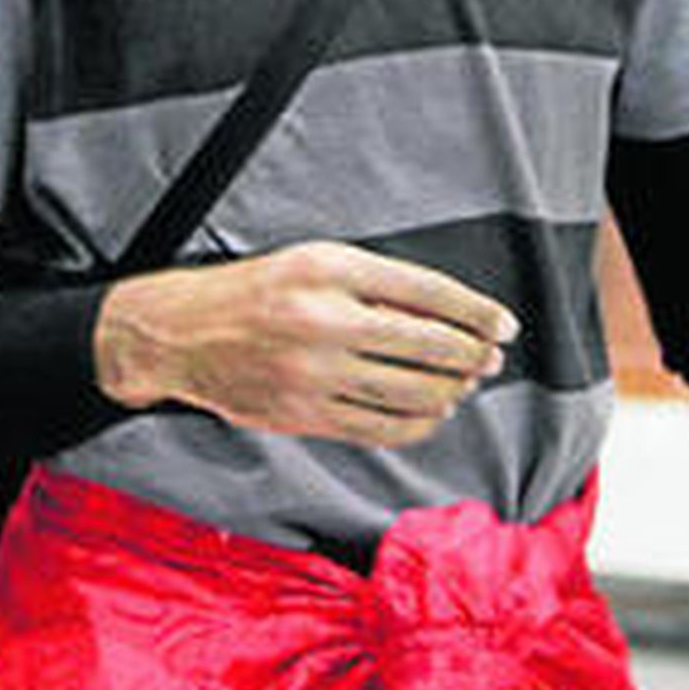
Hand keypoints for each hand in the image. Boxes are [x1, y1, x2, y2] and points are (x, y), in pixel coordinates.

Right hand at [92, 239, 518, 447]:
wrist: (184, 333)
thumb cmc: (259, 289)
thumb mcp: (316, 261)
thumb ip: (377, 284)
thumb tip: (446, 316)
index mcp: (331, 269)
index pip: (425, 291)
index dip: (474, 311)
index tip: (504, 323)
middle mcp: (324, 320)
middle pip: (425, 344)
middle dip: (471, 354)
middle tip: (492, 357)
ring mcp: (313, 373)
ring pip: (408, 392)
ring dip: (450, 390)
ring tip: (466, 383)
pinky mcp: (303, 414)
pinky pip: (379, 428)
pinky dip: (418, 424)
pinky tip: (432, 413)